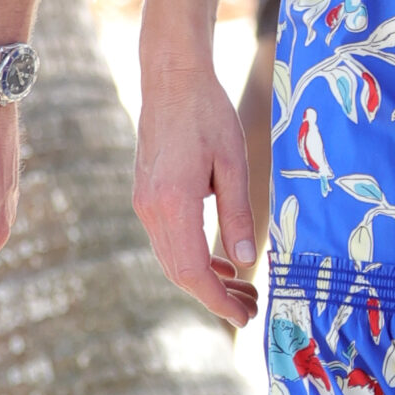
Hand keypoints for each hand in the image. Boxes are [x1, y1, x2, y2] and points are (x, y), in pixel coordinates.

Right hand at [132, 60, 261, 326]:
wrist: (171, 78)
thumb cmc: (207, 113)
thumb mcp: (233, 161)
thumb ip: (238, 214)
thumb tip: (247, 261)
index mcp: (172, 202)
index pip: (192, 271)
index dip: (218, 300)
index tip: (244, 317)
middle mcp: (150, 208)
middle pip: (179, 272)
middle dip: (215, 297)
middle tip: (251, 308)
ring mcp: (143, 202)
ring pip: (171, 259)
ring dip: (205, 279)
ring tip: (242, 288)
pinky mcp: (146, 194)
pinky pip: (167, 240)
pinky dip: (192, 257)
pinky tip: (220, 259)